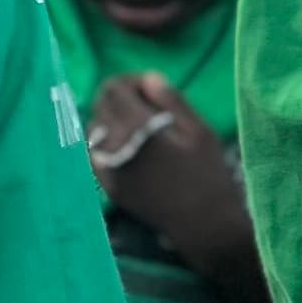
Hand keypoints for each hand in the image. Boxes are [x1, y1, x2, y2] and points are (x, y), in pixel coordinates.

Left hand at [89, 74, 246, 248]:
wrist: (201, 224)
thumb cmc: (207, 174)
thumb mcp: (199, 130)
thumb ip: (171, 100)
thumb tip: (148, 78)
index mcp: (136, 128)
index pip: (113, 89)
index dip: (131, 82)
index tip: (151, 89)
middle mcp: (111, 146)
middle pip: (100, 105)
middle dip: (120, 98)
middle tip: (148, 106)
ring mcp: (104, 168)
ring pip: (94, 128)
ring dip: (112, 119)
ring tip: (142, 127)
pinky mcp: (105, 185)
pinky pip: (95, 152)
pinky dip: (108, 141)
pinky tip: (133, 147)